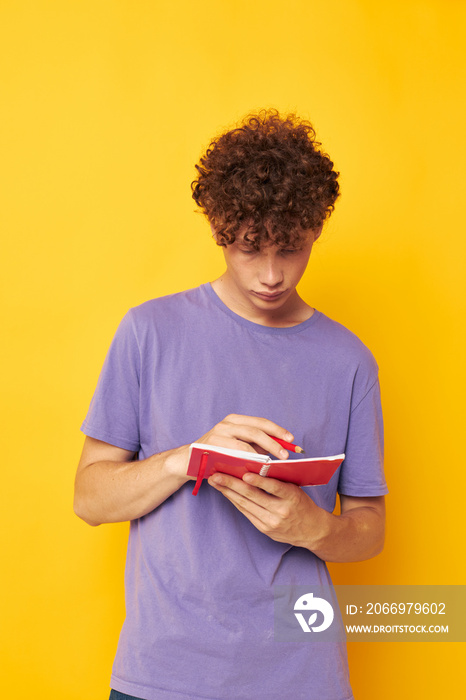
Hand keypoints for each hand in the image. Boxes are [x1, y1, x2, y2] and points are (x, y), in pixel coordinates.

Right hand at [198, 414, 293, 460]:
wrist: (187, 462)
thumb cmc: (216, 456)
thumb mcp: (237, 448)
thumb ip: (255, 447)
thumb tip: (280, 451)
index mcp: (235, 420)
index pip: (261, 422)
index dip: (278, 431)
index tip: (292, 440)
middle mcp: (227, 423)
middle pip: (256, 429)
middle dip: (274, 442)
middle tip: (286, 454)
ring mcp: (219, 432)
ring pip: (246, 440)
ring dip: (263, 451)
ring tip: (275, 462)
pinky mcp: (212, 444)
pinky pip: (235, 451)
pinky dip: (248, 458)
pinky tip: (257, 466)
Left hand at [207, 470, 323, 547]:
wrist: (312, 530)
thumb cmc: (302, 503)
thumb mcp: (296, 488)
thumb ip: (278, 479)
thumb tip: (255, 465)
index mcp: (292, 496)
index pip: (274, 487)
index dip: (259, 481)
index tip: (243, 473)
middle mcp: (281, 510)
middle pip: (253, 496)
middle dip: (232, 484)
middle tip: (216, 475)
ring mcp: (271, 522)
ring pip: (245, 504)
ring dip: (228, 492)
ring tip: (216, 482)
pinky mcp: (264, 529)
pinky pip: (246, 512)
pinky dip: (234, 501)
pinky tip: (226, 493)